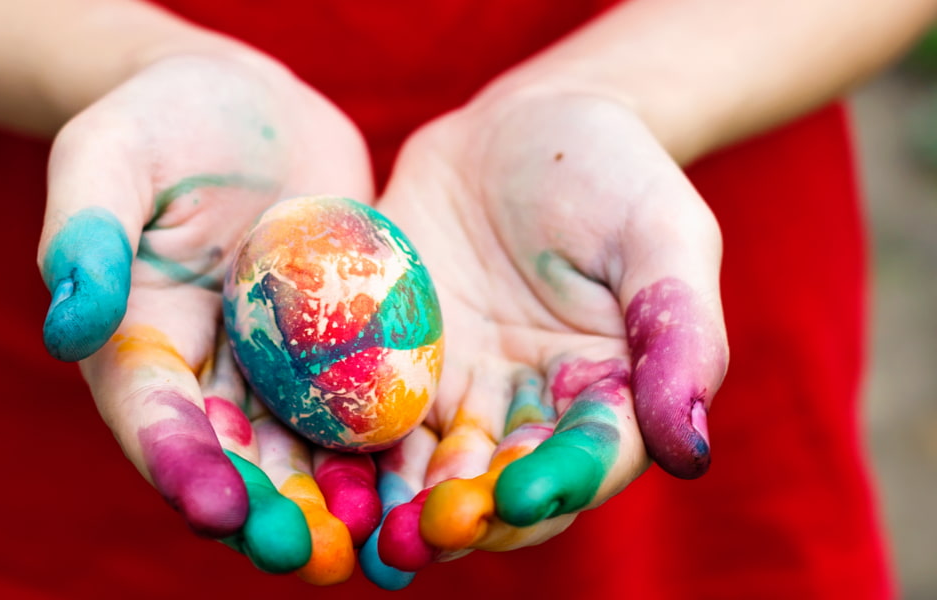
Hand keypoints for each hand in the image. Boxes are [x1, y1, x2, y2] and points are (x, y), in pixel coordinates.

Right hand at [36, 49, 377, 580]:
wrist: (251, 106)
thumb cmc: (166, 118)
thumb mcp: (109, 153)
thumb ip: (82, 232)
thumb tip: (67, 326)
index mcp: (135, 345)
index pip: (151, 419)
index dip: (182, 467)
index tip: (219, 510)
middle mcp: (204, 376)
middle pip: (231, 460)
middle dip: (266, 514)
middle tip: (309, 557)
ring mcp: (273, 371)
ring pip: (300, 453)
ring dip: (331, 505)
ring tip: (372, 544)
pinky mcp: (335, 353)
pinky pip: (360, 407)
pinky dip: (384, 450)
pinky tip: (422, 481)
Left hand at [362, 90, 728, 580]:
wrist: (518, 129)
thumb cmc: (610, 171)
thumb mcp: (663, 234)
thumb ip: (680, 335)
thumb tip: (692, 451)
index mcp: (606, 394)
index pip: (586, 460)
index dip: (555, 485)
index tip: (518, 496)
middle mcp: (528, 410)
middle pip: (498, 482)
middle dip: (462, 515)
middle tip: (424, 536)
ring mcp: (455, 391)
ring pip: (427, 466)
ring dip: (397, 507)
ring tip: (364, 533)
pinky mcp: (393, 364)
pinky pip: (367, 412)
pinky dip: (346, 450)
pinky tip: (315, 474)